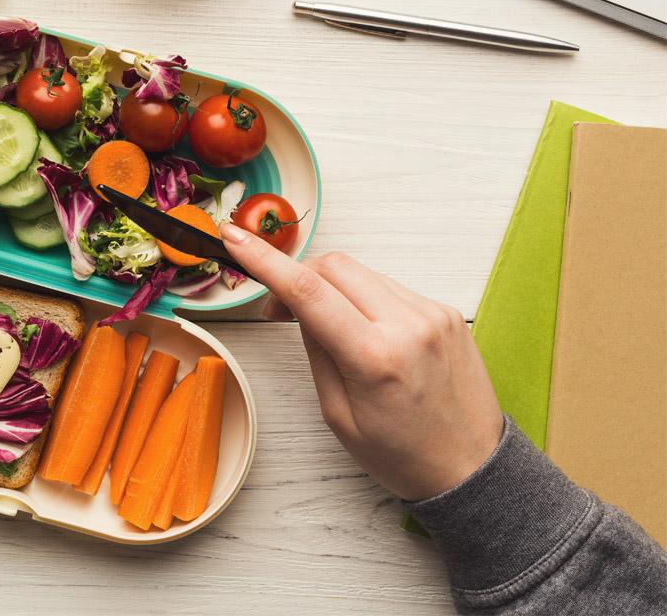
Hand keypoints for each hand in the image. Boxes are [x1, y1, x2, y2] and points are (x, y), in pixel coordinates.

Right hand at [220, 224, 502, 501]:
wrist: (472, 469)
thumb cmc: (403, 455)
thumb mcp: (339, 416)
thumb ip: (317, 352)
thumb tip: (299, 307)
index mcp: (375, 358)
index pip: (308, 291)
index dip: (264, 259)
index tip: (234, 238)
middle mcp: (409, 326)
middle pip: (334, 266)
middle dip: (298, 274)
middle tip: (279, 309)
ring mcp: (433, 315)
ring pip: (362, 273)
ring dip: (332, 288)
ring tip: (327, 327)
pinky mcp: (447, 313)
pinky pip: (390, 287)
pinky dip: (365, 299)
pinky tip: (365, 332)